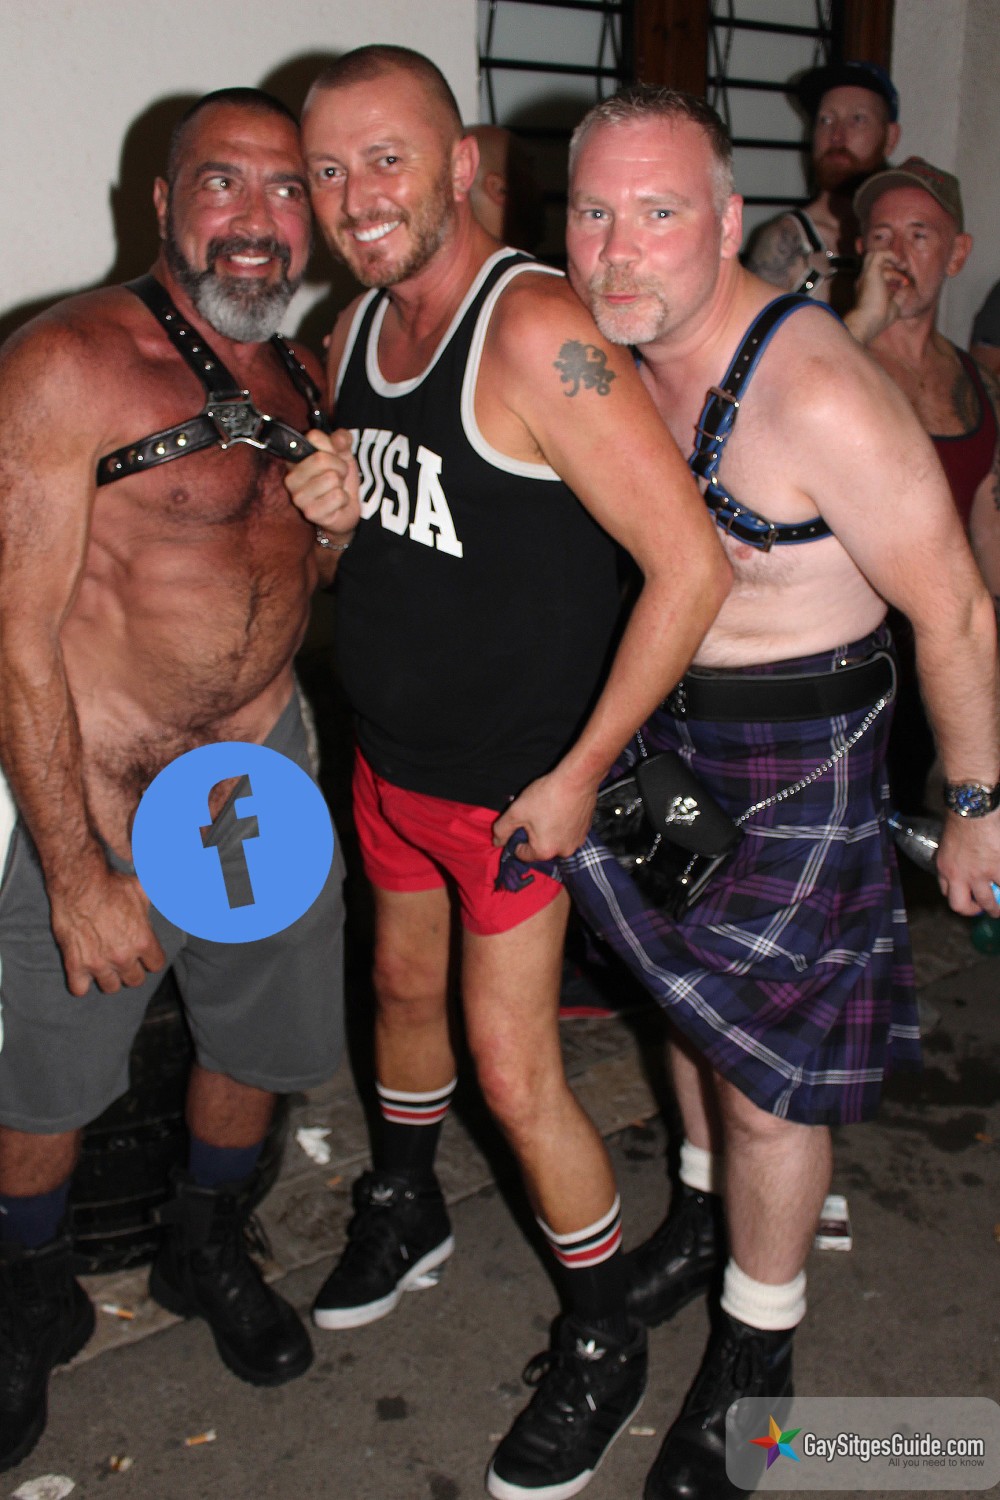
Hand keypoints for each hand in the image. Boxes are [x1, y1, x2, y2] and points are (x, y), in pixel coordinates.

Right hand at [49, 867, 165, 996]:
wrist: (78, 883)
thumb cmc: (113, 884)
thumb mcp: (145, 890)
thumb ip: (165, 898)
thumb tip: (188, 891)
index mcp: (142, 941)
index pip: (156, 965)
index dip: (150, 959)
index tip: (145, 954)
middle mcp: (123, 956)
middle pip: (134, 980)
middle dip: (131, 970)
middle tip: (124, 958)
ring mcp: (98, 963)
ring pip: (110, 987)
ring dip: (109, 978)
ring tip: (105, 966)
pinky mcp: (75, 964)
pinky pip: (79, 989)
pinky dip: (80, 983)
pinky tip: (82, 973)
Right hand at [284, 427, 360, 542]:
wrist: (345, 508)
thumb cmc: (339, 478)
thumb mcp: (343, 454)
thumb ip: (342, 440)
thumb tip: (339, 440)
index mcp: (294, 459)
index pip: (314, 437)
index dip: (332, 446)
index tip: (333, 456)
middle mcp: (291, 478)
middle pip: (321, 458)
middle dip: (340, 467)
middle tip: (338, 476)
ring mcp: (298, 497)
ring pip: (332, 478)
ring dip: (341, 484)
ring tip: (336, 489)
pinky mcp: (310, 513)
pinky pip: (338, 496)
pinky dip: (344, 499)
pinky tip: (337, 503)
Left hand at [493, 768, 598, 861]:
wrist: (577, 779)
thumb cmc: (546, 796)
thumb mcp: (516, 812)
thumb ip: (502, 830)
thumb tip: (497, 842)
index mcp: (544, 851)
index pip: (522, 854)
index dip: (516, 838)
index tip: (520, 821)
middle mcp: (563, 852)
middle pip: (540, 848)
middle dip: (534, 834)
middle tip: (533, 813)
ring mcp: (577, 842)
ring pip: (554, 840)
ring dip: (549, 830)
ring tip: (547, 809)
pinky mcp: (586, 831)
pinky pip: (568, 833)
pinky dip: (562, 825)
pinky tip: (560, 809)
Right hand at [845, 250, 904, 344]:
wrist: (869, 322)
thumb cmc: (878, 320)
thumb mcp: (894, 307)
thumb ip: (899, 296)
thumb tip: (907, 287)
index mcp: (867, 289)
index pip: (878, 274)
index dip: (893, 275)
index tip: (904, 283)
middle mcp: (864, 280)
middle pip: (874, 262)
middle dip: (890, 263)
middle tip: (903, 270)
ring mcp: (866, 275)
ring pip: (874, 255)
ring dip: (890, 258)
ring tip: (902, 266)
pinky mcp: (871, 272)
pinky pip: (880, 254)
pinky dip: (891, 256)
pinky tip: (900, 264)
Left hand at [934, 812, 999, 915]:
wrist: (972, 809)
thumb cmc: (962, 817)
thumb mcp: (949, 842)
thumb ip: (955, 857)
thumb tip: (965, 860)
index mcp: (944, 867)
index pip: (946, 891)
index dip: (958, 896)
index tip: (966, 896)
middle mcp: (958, 875)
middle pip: (960, 905)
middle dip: (973, 911)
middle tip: (983, 909)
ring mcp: (978, 874)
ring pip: (987, 902)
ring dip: (995, 908)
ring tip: (998, 910)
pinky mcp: (997, 869)